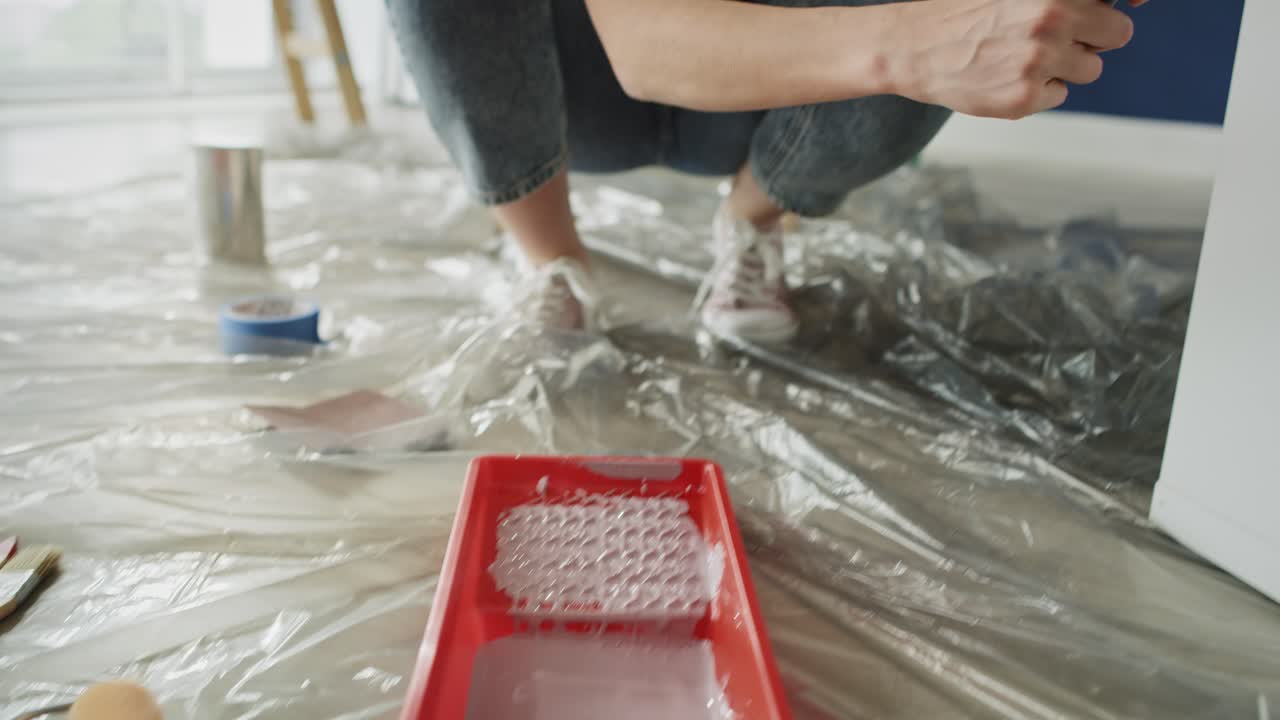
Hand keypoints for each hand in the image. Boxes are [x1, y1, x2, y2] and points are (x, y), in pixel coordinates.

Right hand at [892, 0, 1136, 118]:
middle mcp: (1052, 18)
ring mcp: (1040, 61)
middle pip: (1117, 34)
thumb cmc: (966, 11)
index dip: (1120, 7)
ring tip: (1023, 56)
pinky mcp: (1025, 97)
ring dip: (1065, 65)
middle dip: (1094, 37)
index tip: (1130, 6)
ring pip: (1090, 69)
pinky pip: (1059, 95)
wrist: (914, 46)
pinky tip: (1007, 76)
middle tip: (1060, 36)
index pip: (1117, 6)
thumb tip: (1118, 5)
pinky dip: (1039, 90)